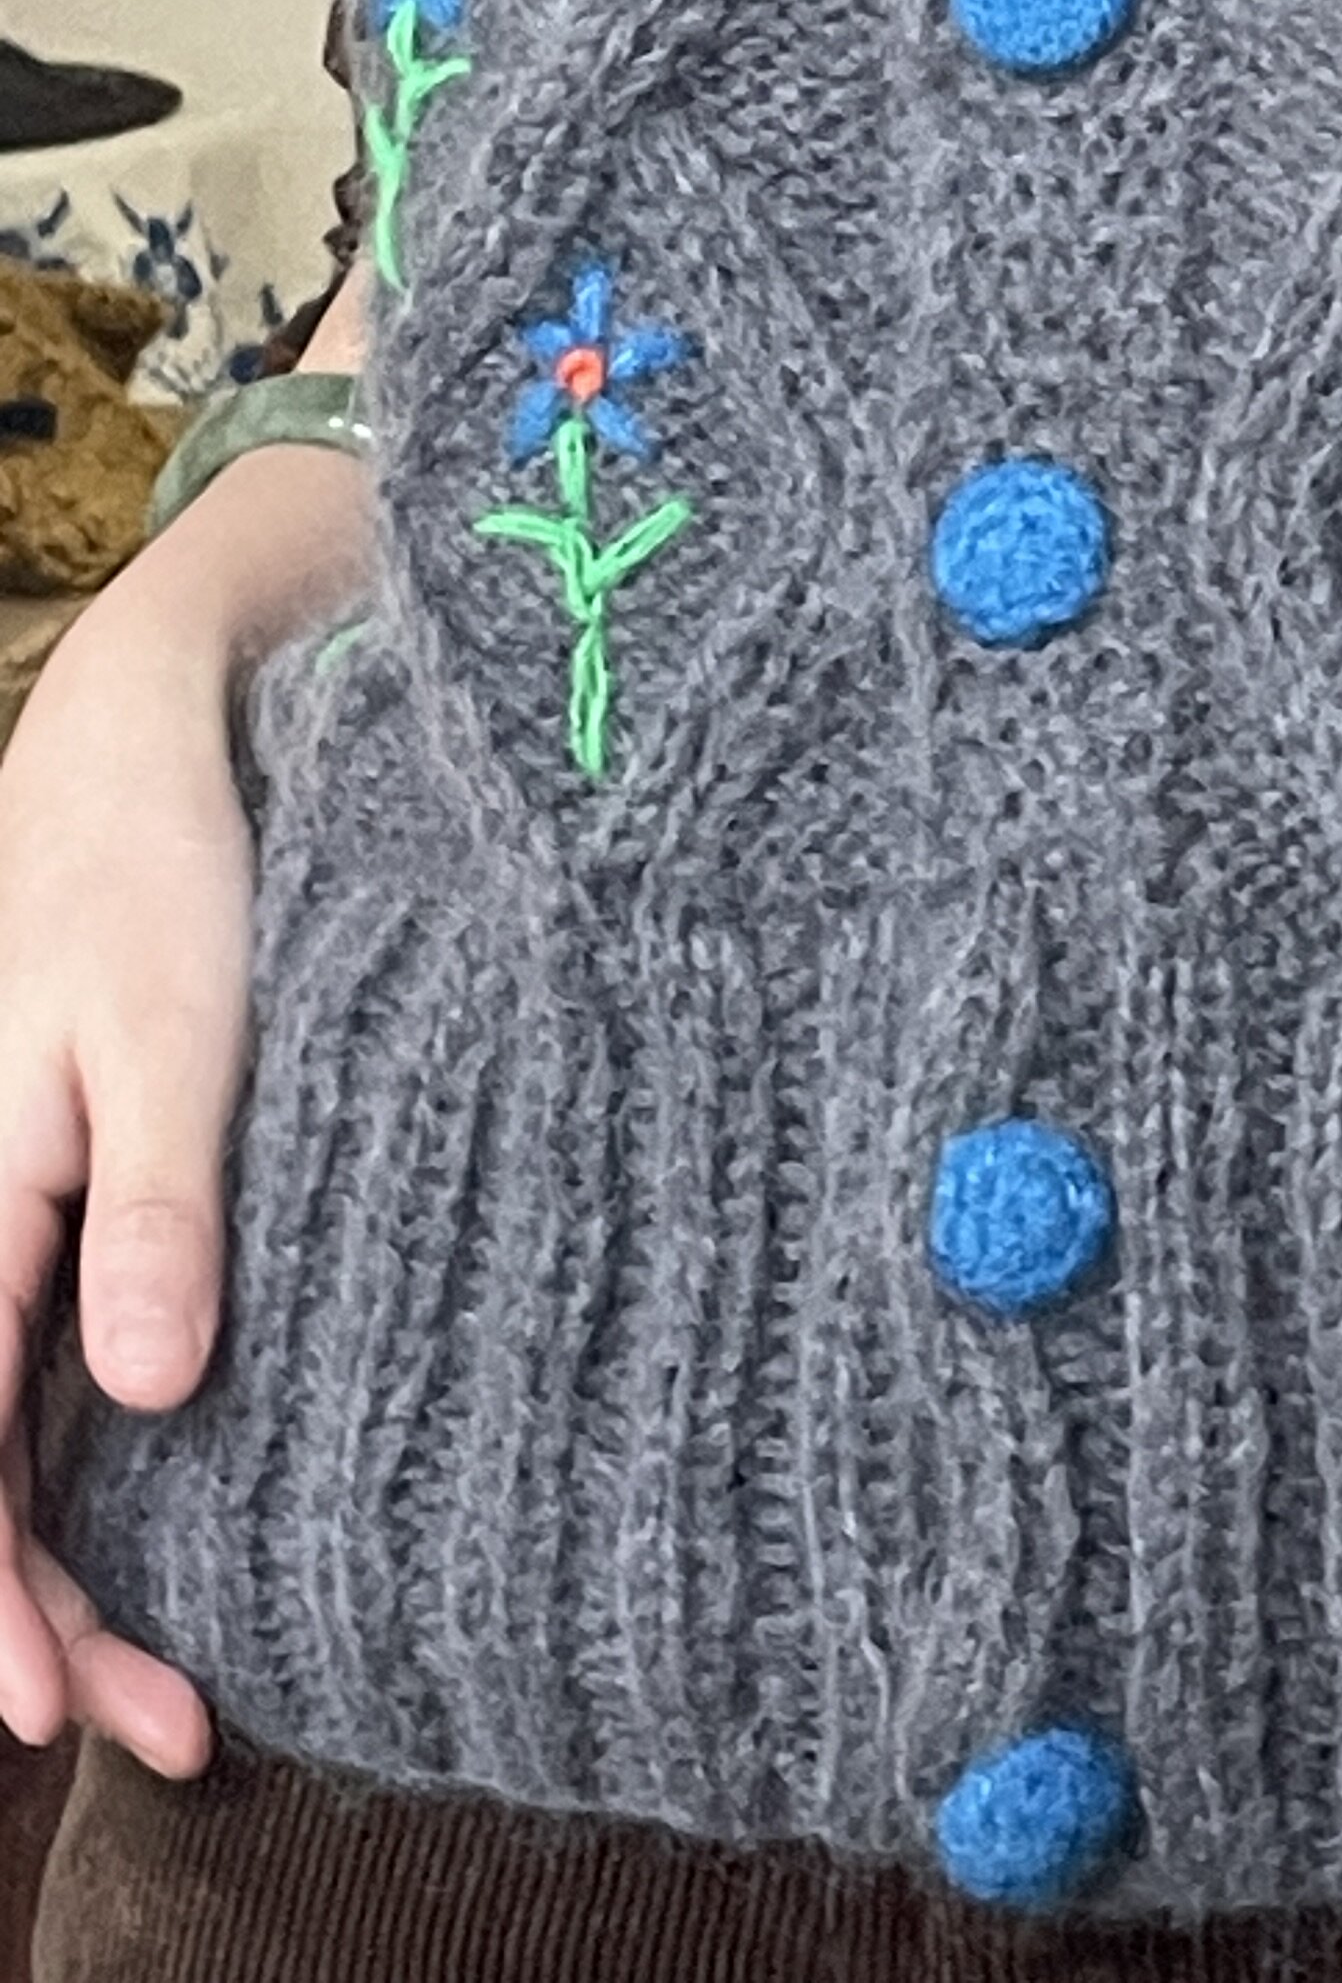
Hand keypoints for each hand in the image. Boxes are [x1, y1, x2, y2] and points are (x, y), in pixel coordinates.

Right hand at [0, 568, 265, 1774]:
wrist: (136, 751)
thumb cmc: (158, 875)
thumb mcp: (178, 1036)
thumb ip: (164, 1211)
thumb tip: (153, 1391)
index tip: (54, 1714)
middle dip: (42, 1627)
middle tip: (175, 1733)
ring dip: (58, 1571)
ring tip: (172, 1686)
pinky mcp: (42, 1202)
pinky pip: (20, 1378)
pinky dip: (66, 1479)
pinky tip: (147, 1534)